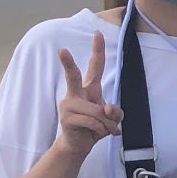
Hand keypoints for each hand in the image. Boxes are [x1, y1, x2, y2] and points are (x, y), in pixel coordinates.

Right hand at [53, 31, 122, 158]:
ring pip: (98, 111)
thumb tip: (106, 109)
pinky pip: (94, 122)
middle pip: (73, 76)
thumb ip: (115, 111)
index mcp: (88, 89)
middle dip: (68, 63)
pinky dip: (102, 130)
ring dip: (108, 124)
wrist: (80, 144)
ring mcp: (68, 105)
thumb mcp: (112, 118)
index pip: (95, 67)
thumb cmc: (95, 126)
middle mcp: (76, 93)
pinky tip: (98, 134)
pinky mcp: (66, 118)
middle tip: (61, 50)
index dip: (98, 50)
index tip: (99, 33)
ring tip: (105, 129)